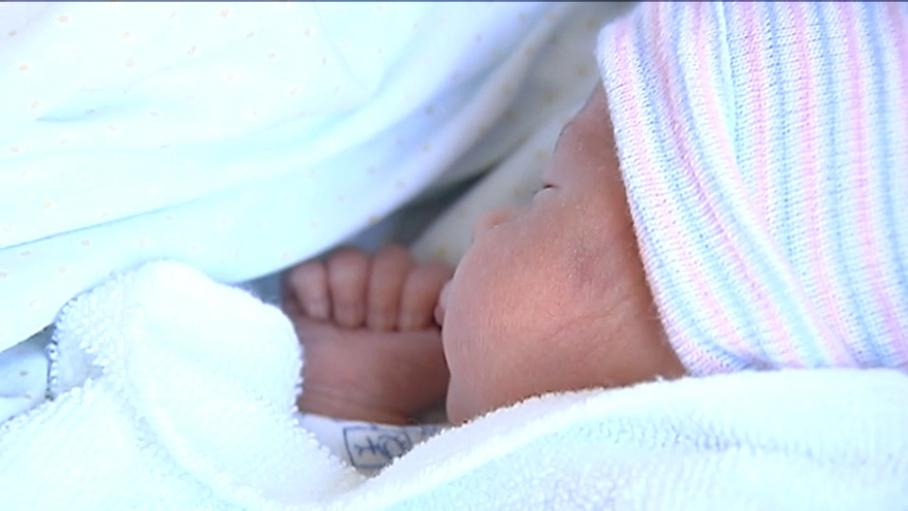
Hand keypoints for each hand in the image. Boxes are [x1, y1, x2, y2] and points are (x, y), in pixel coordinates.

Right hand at [282, 245, 452, 424]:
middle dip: (383, 302)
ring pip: (351, 258)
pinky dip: (315, 295)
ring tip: (347, 328)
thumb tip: (456, 286)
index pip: (427, 267)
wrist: (341, 409)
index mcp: (421, 295)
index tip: (407, 332)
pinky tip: (320, 319)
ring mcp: (346, 283)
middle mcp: (386, 284)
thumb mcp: (444, 354)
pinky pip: (312, 268)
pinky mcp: (307, 285)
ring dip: (350, 300)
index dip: (417, 300)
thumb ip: (460, 315)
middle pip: (391, 257)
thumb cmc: (396, 385)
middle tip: (376, 332)